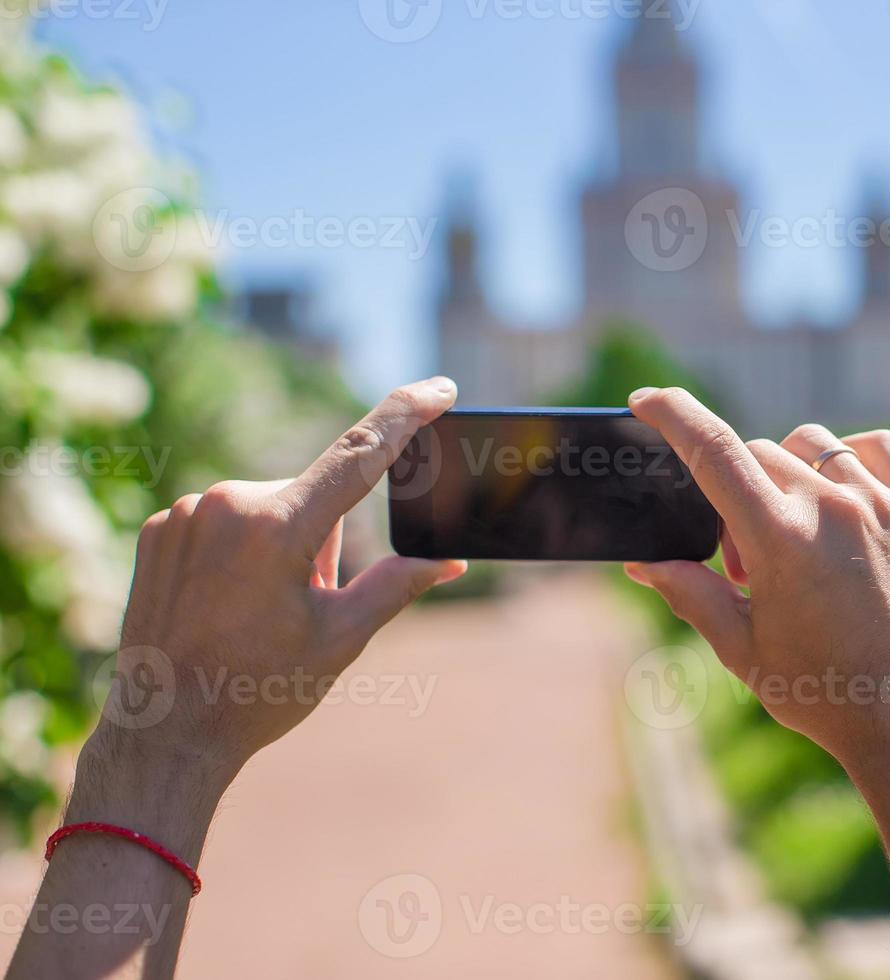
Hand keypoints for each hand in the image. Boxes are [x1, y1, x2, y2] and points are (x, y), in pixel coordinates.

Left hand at [94, 377, 465, 773]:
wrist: (165, 734)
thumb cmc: (258, 692)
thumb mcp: (341, 639)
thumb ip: (397, 585)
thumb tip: (451, 561)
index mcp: (277, 528)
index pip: (358, 455)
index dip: (404, 416)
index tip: (438, 388)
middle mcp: (226, 504)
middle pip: (311, 501)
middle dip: (324, 543)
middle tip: (304, 609)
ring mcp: (184, 514)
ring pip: (269, 511)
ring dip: (282, 547)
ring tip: (257, 614)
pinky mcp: (158, 529)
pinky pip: (223, 523)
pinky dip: (239, 553)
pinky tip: (224, 605)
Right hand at [624, 387, 889, 767]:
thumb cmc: (823, 692)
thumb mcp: (744, 648)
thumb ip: (691, 593)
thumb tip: (643, 563)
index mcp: (781, 539)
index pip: (713, 449)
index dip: (672, 415)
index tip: (648, 401)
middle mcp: (834, 509)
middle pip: (759, 456)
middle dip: (740, 497)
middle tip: (752, 564)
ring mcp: (886, 506)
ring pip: (813, 447)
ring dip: (791, 478)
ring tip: (802, 542)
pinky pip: (878, 448)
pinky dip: (851, 460)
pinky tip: (845, 502)